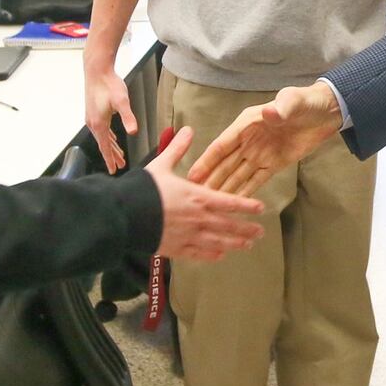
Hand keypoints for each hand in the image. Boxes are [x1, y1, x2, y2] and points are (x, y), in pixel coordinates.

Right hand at [85, 59, 137, 172]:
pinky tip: (112, 138)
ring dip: (110, 146)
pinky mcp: (94, 111)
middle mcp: (93, 122)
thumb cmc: (109, 84)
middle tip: (119, 167)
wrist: (97, 70)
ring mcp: (92, 117)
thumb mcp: (122, 101)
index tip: (113, 170)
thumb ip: (128, 117)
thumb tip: (133, 131)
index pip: (104, 147)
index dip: (110, 159)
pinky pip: (101, 129)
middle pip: (103, 144)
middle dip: (112, 156)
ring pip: (102, 137)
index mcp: (99, 123)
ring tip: (119, 156)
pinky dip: (107, 137)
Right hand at [146, 126, 263, 262]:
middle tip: (260, 232)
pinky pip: (199, 254)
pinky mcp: (177, 249)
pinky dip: (211, 255)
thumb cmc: (143, 189)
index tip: (260, 208)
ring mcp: (189, 236)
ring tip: (247, 246)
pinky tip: (219, 256)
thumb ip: (177, 149)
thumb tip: (187, 130)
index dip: (247, 206)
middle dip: (246, 229)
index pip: (230, 203)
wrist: (124, 216)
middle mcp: (198, 219)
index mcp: (197, 197)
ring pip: (218, 243)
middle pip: (229, 226)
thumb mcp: (162, 164)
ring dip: (235, 244)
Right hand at [187, 82, 341, 195]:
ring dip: (224, 190)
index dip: (207, 161)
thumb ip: (280, 109)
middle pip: (225, 164)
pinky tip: (234, 206)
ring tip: (209, 207)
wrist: (326, 112)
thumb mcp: (292, 101)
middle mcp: (248, 141)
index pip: (222, 146)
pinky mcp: (273, 164)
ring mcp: (260, 154)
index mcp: (246, 124)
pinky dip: (245, 193)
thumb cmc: (305, 102)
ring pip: (237, 175)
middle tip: (195, 199)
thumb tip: (269, 112)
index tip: (193, 176)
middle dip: (210, 181)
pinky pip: (256, 181)